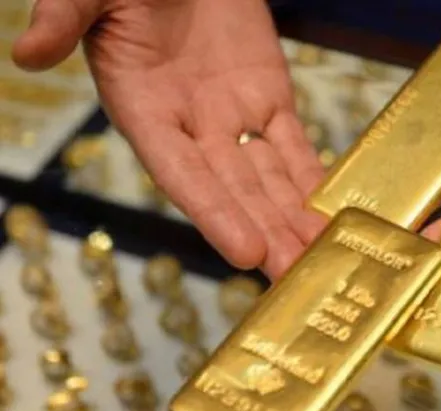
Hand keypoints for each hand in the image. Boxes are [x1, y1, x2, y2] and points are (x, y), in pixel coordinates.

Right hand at [13, 0, 325, 277]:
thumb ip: (65, 18)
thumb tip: (26, 54)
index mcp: (145, 112)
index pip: (182, 175)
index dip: (215, 214)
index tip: (247, 252)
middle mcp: (192, 128)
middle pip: (234, 191)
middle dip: (266, 233)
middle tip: (297, 275)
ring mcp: (234, 117)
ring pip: (270, 178)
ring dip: (295, 218)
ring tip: (322, 254)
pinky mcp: (269, 98)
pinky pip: (296, 145)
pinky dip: (313, 178)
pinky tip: (330, 212)